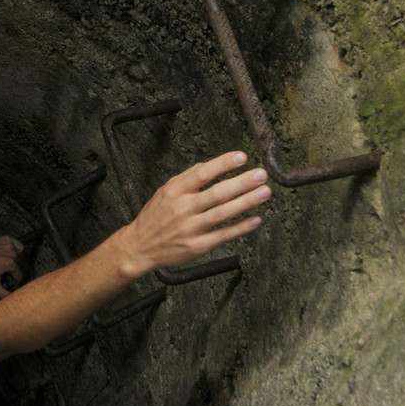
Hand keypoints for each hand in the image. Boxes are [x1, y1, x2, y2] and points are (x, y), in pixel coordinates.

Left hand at [0, 236, 23, 297]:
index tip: (4, 279)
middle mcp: (13, 253)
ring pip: (18, 256)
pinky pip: (17, 245)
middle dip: (11, 270)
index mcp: (11, 264)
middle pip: (18, 267)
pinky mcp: (7, 239)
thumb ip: (4, 293)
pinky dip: (14, 249)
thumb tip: (12, 298)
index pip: (19, 276)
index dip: (11, 280)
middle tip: (0, 270)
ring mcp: (10, 245)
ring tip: (0, 261)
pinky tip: (6, 253)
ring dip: (12, 260)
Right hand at [115, 151, 268, 278]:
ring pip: (223, 213)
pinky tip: (255, 219)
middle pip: (217, 193)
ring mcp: (191, 228)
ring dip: (246, 202)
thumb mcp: (164, 192)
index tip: (241, 157)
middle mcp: (183, 208)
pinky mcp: (197, 246)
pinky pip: (223, 235)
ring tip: (264, 192)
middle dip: (242, 183)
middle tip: (261, 174)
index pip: (201, 173)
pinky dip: (241, 227)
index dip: (223, 164)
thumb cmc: (155, 217)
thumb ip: (186, 178)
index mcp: (174, 191)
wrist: (139, 247)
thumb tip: (209, 164)